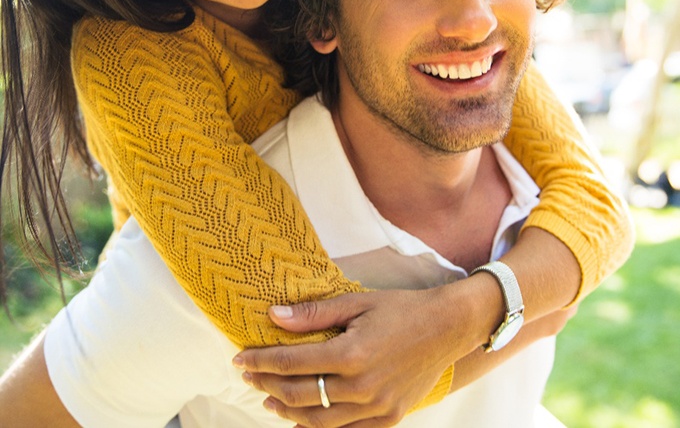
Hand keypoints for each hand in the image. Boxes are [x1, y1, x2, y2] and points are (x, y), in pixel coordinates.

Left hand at [233, 288, 461, 427]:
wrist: (446, 328)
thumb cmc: (400, 309)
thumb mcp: (356, 302)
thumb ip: (314, 314)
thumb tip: (273, 316)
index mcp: (352, 354)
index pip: (292, 363)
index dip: (262, 361)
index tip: (240, 358)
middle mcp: (363, 387)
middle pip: (300, 394)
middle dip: (268, 385)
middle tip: (249, 376)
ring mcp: (377, 408)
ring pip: (319, 421)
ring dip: (288, 411)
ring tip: (270, 400)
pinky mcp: (389, 418)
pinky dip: (319, 427)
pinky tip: (303, 419)